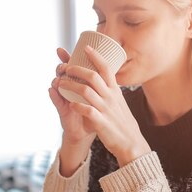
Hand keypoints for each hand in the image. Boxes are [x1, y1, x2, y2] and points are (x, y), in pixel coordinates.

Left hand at [57, 46, 150, 166]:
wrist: (131, 143)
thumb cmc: (122, 122)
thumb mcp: (120, 103)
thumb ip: (111, 91)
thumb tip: (106, 80)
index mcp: (115, 91)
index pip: (106, 68)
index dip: (96, 56)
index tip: (86, 48)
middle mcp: (110, 97)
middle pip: (92, 76)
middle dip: (77, 69)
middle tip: (66, 67)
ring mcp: (105, 109)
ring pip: (86, 91)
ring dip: (71, 85)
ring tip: (61, 83)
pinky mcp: (100, 122)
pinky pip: (86, 110)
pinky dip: (77, 106)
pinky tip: (70, 104)